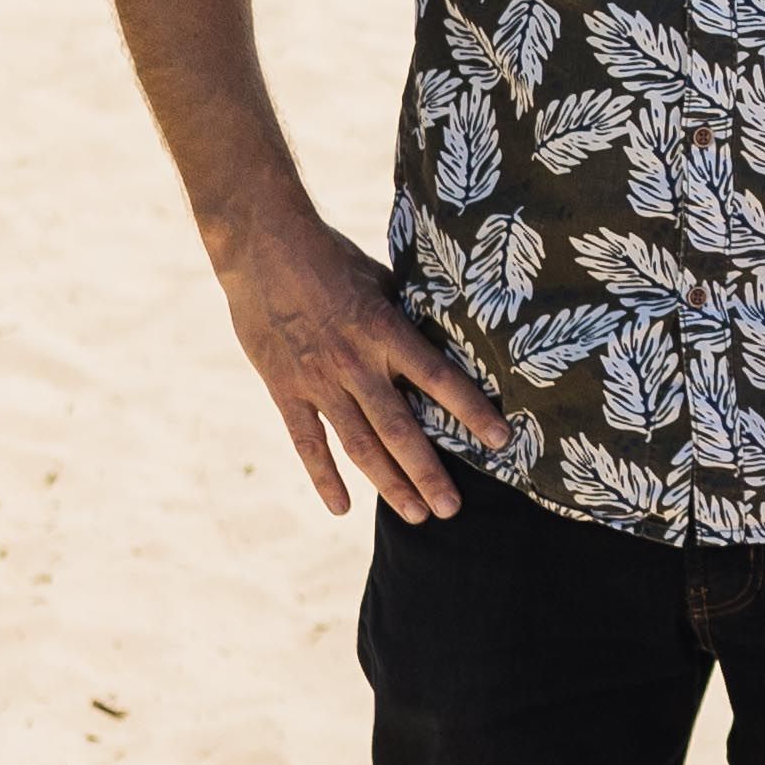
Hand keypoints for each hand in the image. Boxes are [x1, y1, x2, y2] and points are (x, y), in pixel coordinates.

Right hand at [207, 206, 502, 520]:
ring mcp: (318, 381)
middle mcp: (355, 363)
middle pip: (400, 429)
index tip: (501, 440)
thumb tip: (450, 338)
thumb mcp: (382, 281)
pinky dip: (325, 478)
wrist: (263, 249)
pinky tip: (343, 508)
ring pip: (360, 445)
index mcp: (385, 330)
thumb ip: (410, 317)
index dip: (472, 410)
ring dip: (390, 484)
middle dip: (429, 472)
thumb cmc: (332, 258)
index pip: (439, 378)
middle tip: (453, 509)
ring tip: (417, 515)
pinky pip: (308, 443)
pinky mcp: (285, 391)